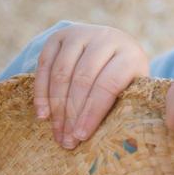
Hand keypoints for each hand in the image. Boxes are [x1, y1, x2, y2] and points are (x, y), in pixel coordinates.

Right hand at [34, 23, 149, 147]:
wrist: (112, 45)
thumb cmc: (124, 79)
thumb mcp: (131, 90)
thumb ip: (121, 107)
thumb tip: (105, 139)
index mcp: (129, 55)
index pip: (107, 85)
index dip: (92, 112)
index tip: (81, 136)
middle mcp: (106, 38)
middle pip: (82, 79)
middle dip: (72, 114)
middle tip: (67, 141)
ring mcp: (81, 33)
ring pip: (62, 72)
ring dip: (56, 107)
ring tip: (57, 133)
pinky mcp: (59, 35)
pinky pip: (45, 65)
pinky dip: (42, 92)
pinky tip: (43, 115)